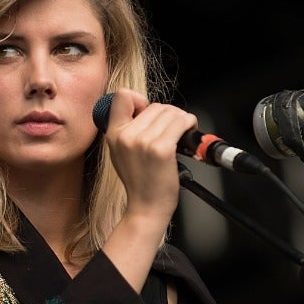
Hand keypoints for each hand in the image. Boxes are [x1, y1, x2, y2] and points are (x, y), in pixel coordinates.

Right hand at [99, 89, 185, 222]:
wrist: (146, 207)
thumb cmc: (139, 181)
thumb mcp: (120, 152)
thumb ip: (128, 128)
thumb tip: (142, 105)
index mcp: (114, 134)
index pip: (122, 96)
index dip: (140, 100)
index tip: (149, 111)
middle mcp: (126, 135)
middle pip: (156, 105)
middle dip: (169, 115)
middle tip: (173, 130)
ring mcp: (144, 141)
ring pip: (172, 112)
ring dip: (182, 120)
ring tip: (181, 134)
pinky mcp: (162, 149)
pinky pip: (182, 122)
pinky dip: (190, 124)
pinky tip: (188, 135)